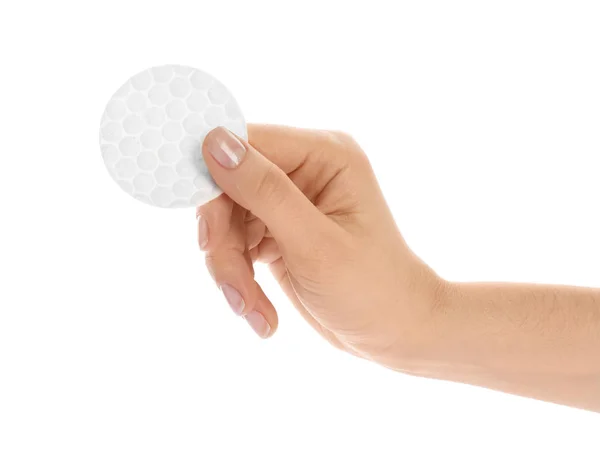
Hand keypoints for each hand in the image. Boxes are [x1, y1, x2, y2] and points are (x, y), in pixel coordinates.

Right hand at [196, 125, 444, 367]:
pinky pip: (235, 244)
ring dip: (230, 269)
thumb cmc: (372, 289)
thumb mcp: (316, 244)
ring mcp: (289, 201)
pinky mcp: (276, 230)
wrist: (394, 333)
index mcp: (325, 155)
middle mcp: (305, 170)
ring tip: (252, 310)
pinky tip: (261, 313)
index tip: (205, 231)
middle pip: (229, 186)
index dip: (214, 180)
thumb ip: (265, 192)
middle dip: (224, 242)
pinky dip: (239, 280)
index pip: (248, 144)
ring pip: (226, 220)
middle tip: (233, 288)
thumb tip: (214, 141)